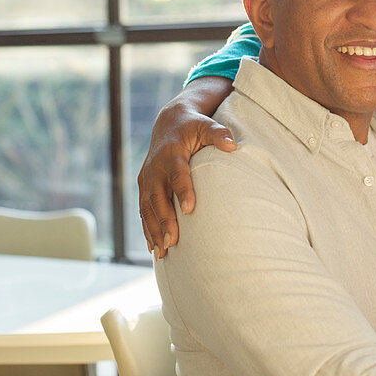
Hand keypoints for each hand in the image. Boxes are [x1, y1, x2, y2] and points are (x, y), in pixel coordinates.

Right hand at [138, 78, 235, 258]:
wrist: (169, 123)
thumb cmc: (193, 126)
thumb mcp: (206, 125)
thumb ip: (219, 133)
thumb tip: (232, 144)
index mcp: (172, 153)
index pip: (177, 174)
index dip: (182, 191)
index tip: (189, 210)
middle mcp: (155, 167)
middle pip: (158, 197)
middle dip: (164, 220)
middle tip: (172, 242)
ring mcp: (146, 178)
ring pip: (147, 207)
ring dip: (153, 230)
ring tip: (162, 252)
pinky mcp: (143, 186)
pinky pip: (143, 210)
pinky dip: (147, 229)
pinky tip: (154, 248)